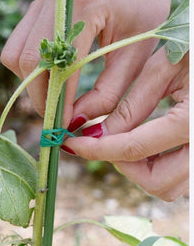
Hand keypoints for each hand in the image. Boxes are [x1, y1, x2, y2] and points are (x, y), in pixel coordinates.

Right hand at [0, 0, 179, 126]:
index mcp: (87, 5)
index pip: (60, 64)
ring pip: (15, 56)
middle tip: (57, 115)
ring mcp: (41, 3)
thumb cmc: (143, 16)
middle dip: (40, 96)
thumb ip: (108, 93)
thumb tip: (76, 120)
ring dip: (31, 83)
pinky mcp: (36, 10)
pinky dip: (29, 70)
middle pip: (28, 61)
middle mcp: (55, 0)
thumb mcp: (136, 58)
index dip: (59, 100)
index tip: (64, 124)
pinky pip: (17, 48)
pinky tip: (50, 76)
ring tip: (54, 96)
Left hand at [63, 49, 188, 200]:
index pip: (133, 148)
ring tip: (121, 140)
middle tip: (101, 142)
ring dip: (140, 168)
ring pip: (171, 184)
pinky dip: (157, 164)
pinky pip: (180, 174)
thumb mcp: (163, 70)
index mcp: (193, 120)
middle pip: (157, 181)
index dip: (96, 149)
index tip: (72, 143)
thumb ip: (131, 106)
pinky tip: (144, 141)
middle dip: (122, 165)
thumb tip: (97, 135)